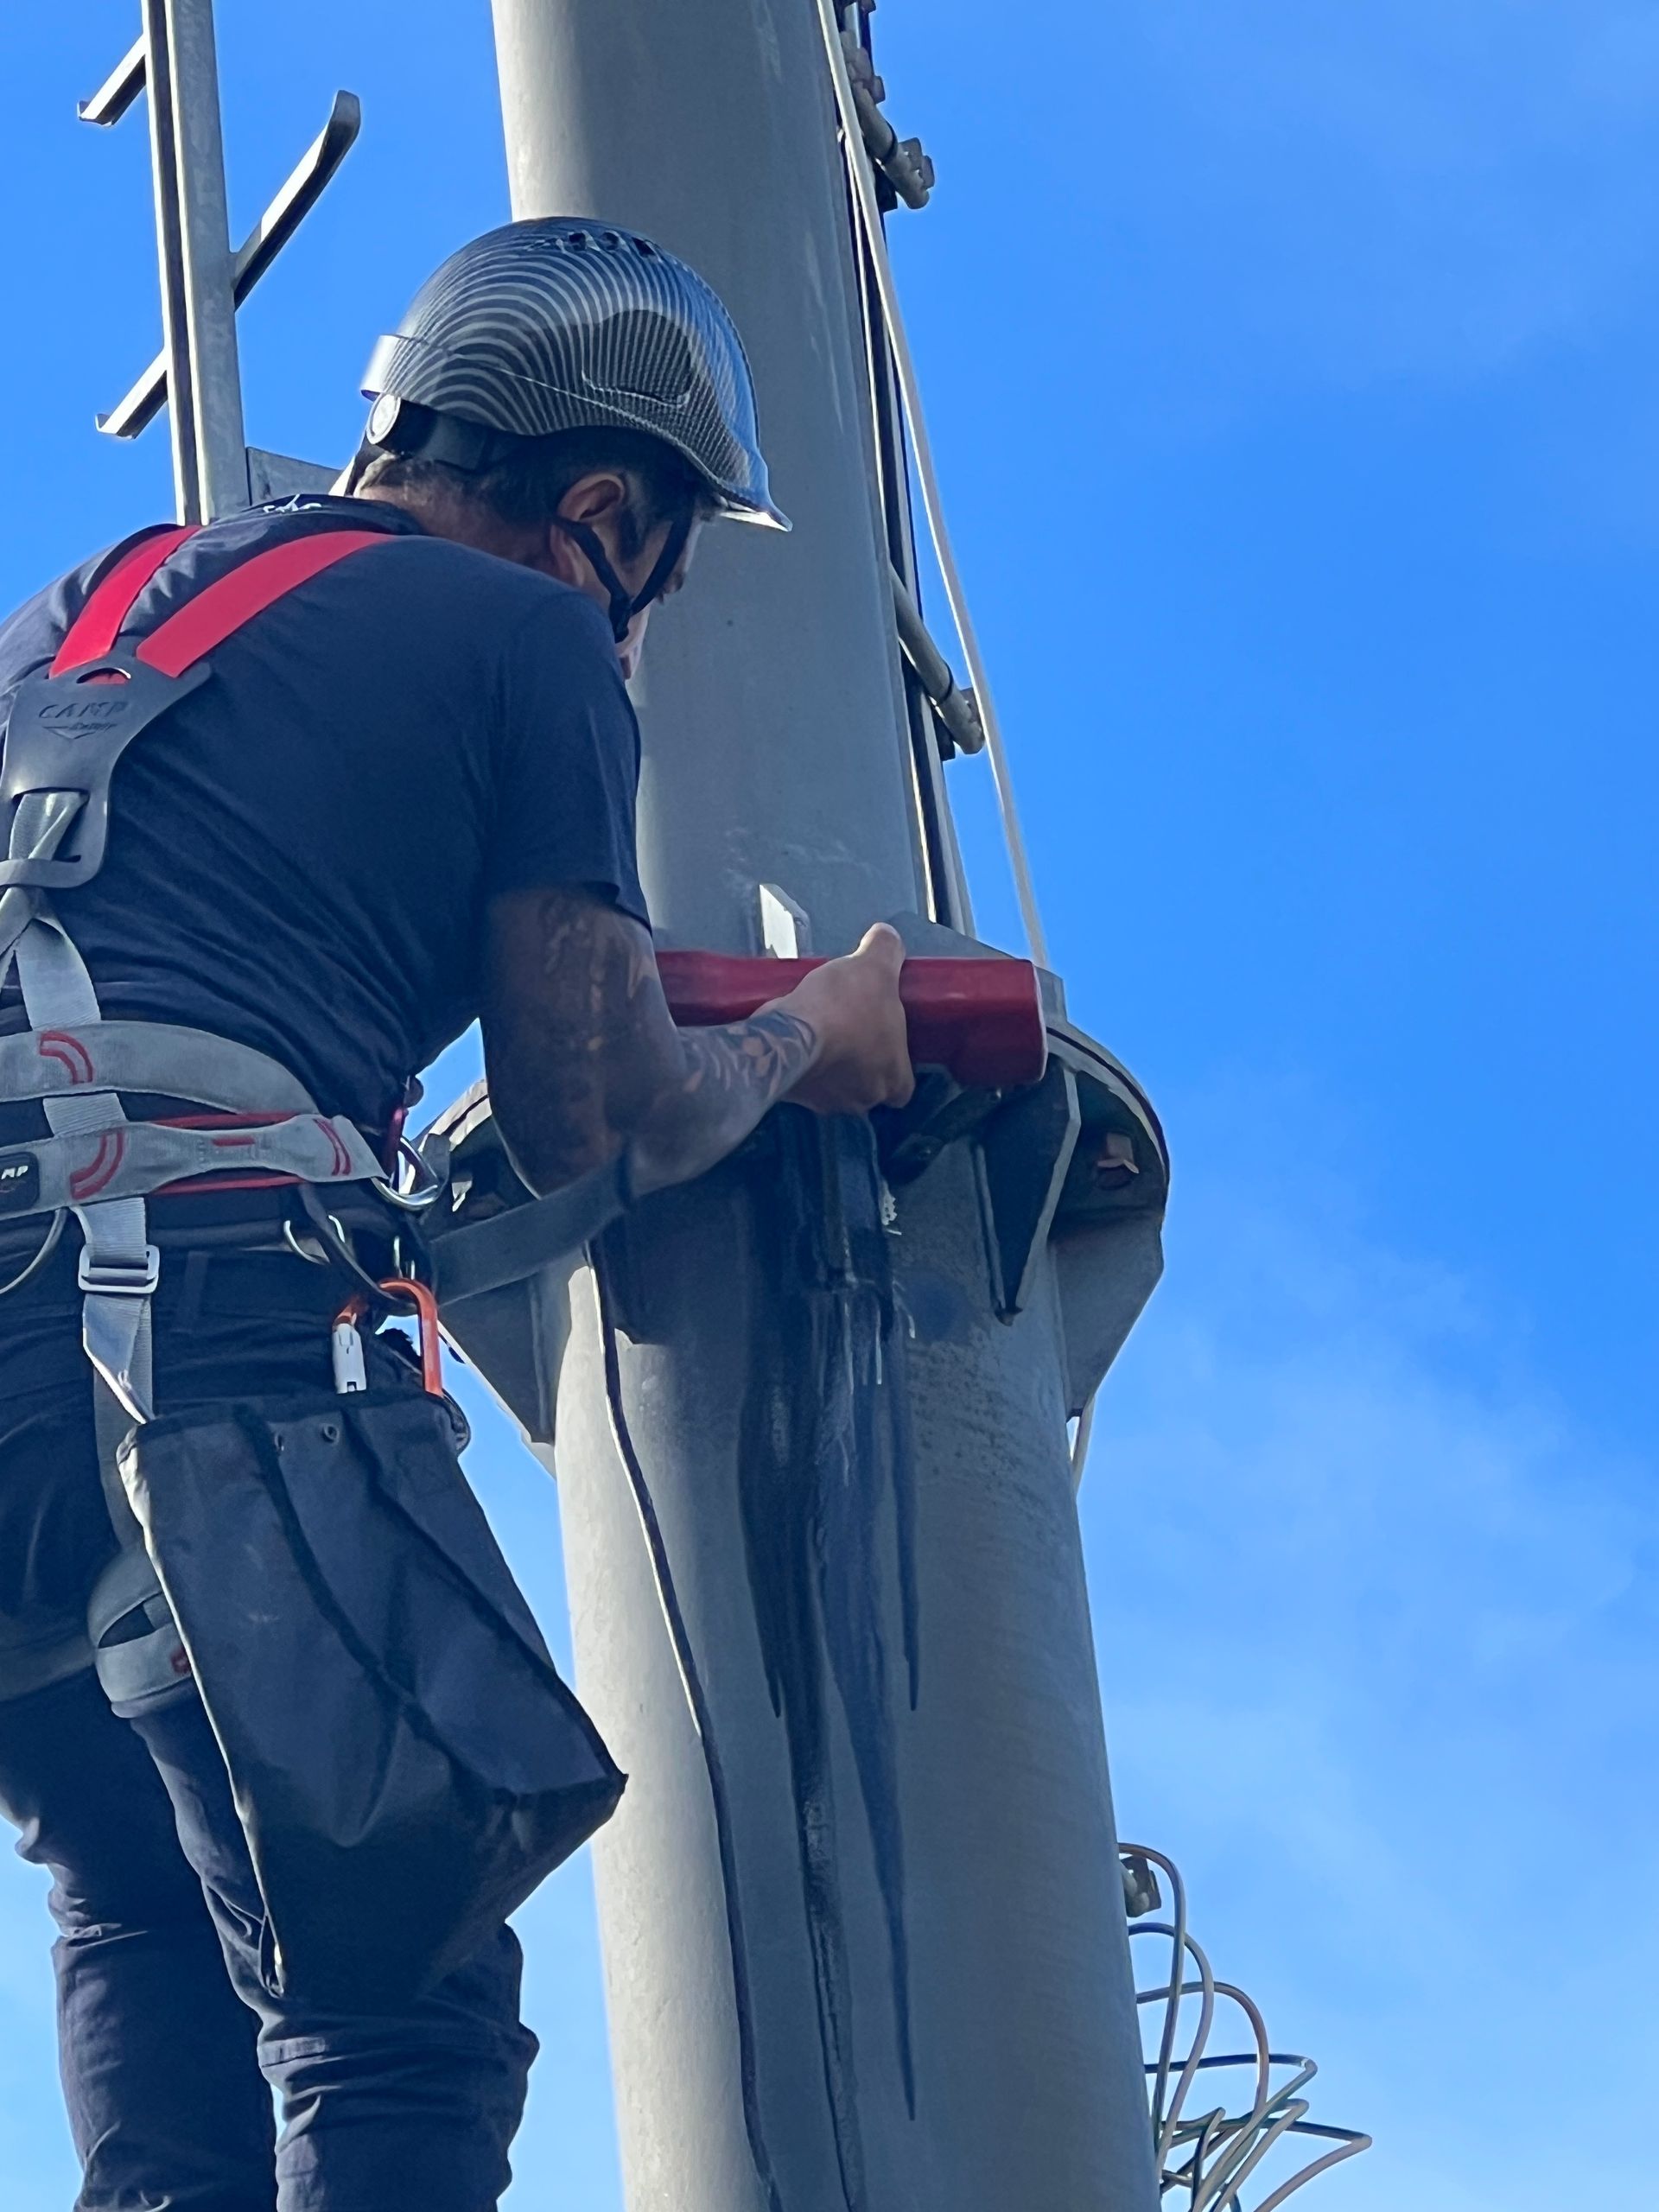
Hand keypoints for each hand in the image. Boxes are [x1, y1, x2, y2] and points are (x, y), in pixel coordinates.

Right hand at [766, 923, 916, 1115]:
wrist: (790, 1031)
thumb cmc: (845, 1006)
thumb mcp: (875, 965)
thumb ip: (887, 949)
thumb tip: (887, 936)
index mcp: (893, 1080)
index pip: (903, 1086)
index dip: (894, 1062)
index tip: (884, 1039)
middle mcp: (862, 1100)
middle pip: (868, 1083)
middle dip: (859, 1059)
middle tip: (850, 1024)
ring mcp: (823, 1103)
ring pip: (832, 1083)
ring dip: (828, 1059)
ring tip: (820, 1024)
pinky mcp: (789, 1094)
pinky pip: (800, 1078)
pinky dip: (800, 1058)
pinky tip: (797, 1031)